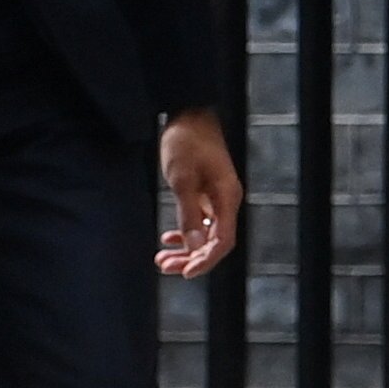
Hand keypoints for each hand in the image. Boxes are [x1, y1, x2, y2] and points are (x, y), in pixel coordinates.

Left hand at [157, 108, 242, 276]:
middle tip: (164, 267)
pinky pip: (200, 222)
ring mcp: (217, 198)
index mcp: (227, 197)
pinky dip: (185, 234)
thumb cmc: (186, 141)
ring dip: (185, 249)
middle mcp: (226, 201)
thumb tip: (193, 245)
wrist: (189, 115)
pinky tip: (168, 239)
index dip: (205, 260)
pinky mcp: (207, 194)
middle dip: (190, 259)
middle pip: (214, 242)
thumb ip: (188, 212)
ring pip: (205, 235)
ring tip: (161, 259)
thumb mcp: (182, 178)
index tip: (185, 272)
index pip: (222, 241)